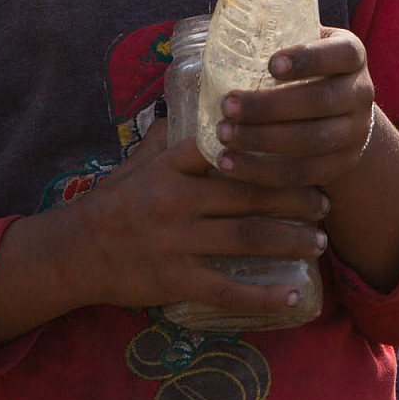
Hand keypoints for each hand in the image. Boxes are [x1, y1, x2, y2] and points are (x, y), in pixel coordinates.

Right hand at [56, 136, 325, 312]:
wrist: (74, 252)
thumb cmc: (113, 203)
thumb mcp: (138, 161)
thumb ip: (172, 137)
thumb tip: (197, 103)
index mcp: (171, 167)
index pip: (227, 148)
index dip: (270, 149)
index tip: (302, 151)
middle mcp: (177, 200)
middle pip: (250, 194)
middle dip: (295, 198)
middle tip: (325, 202)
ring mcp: (177, 241)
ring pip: (247, 237)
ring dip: (291, 240)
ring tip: (319, 241)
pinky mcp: (175, 279)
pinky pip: (227, 288)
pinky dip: (262, 295)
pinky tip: (291, 295)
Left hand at [216, 27, 377, 187]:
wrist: (339, 112)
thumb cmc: (304, 71)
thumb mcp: (302, 44)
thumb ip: (277, 37)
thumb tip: (222, 29)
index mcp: (352, 56)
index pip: (342, 54)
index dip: (308, 59)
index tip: (270, 65)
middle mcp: (361, 93)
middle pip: (321, 101)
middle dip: (269, 106)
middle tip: (227, 106)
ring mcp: (356, 133)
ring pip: (312, 141)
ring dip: (263, 140)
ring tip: (224, 135)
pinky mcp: (342, 165)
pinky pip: (303, 174)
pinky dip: (263, 172)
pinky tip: (230, 164)